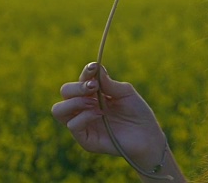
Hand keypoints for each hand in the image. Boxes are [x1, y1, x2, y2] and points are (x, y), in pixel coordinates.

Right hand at [51, 62, 165, 167]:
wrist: (149, 137)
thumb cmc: (138, 114)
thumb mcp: (126, 93)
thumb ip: (108, 83)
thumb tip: (95, 68)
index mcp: (93, 95)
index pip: (80, 81)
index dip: (85, 72)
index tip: (94, 67)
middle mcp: (84, 108)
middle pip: (65, 92)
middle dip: (77, 87)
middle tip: (94, 88)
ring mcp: (83, 124)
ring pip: (59, 110)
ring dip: (75, 101)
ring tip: (94, 102)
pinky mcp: (85, 140)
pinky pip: (72, 125)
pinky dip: (85, 116)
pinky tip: (100, 114)